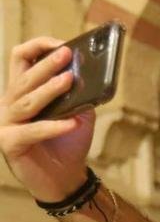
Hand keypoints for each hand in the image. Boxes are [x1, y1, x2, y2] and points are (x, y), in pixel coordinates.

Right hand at [0, 38, 94, 201]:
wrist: (65, 177)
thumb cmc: (69, 141)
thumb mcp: (78, 112)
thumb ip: (80, 94)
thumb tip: (90, 74)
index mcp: (22, 91)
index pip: (20, 58)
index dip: (38, 47)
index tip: (62, 44)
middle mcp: (8, 104)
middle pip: (24, 78)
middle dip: (47, 64)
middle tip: (67, 54)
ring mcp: (5, 123)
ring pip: (26, 101)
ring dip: (49, 90)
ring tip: (69, 80)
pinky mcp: (9, 143)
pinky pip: (32, 131)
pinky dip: (53, 127)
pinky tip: (73, 124)